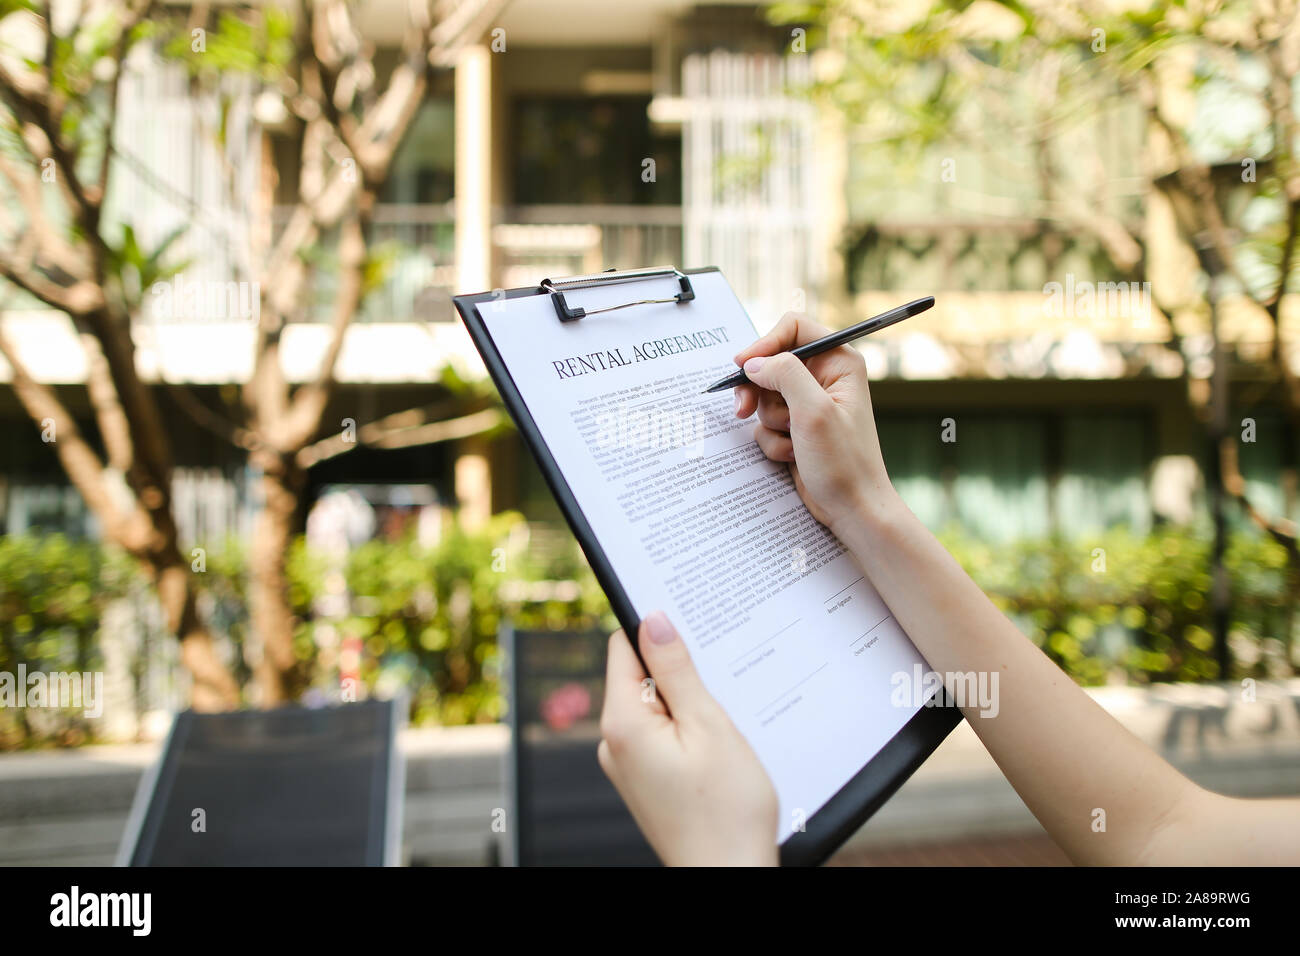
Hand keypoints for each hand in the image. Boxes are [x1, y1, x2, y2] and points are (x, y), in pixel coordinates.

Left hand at [597, 611, 778, 865]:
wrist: (729, 877)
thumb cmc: (726, 811)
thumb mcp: (708, 725)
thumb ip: (677, 671)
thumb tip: (654, 620)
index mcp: (621, 722)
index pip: (624, 647)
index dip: (657, 630)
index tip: (692, 626)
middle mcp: (613, 742)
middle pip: (639, 676)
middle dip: (679, 670)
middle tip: (722, 679)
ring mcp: (627, 764)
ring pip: (654, 706)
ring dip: (688, 702)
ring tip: (724, 721)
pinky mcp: (645, 780)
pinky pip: (660, 735)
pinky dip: (687, 729)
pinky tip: (717, 746)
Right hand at [733, 311, 891, 533]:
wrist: (853, 508)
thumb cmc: (845, 463)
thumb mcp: (814, 412)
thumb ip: (785, 375)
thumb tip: (754, 364)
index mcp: (839, 362)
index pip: (794, 329)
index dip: (765, 344)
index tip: (742, 366)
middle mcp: (825, 377)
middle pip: (772, 363)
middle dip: (759, 390)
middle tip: (742, 408)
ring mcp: (809, 404)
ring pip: (765, 396)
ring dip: (770, 421)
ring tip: (791, 440)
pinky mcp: (797, 427)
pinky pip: (766, 423)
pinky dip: (772, 440)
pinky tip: (792, 456)